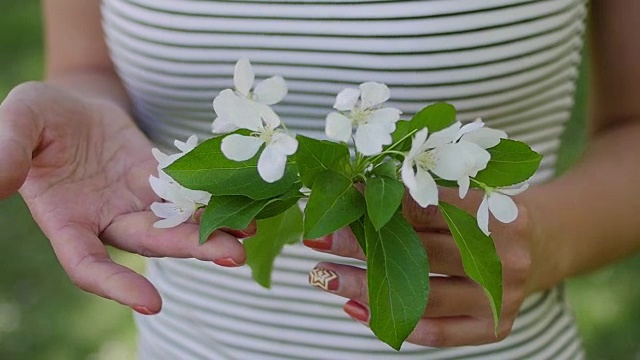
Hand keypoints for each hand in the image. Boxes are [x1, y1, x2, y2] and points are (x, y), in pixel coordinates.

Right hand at [0, 82, 246, 313]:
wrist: (73, 103)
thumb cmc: (38, 115)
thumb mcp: (19, 120)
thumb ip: (8, 149)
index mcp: (67, 221)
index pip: (88, 266)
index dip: (117, 286)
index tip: (153, 304)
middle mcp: (106, 220)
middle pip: (152, 244)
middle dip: (191, 250)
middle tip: (234, 254)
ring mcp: (136, 201)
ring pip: (176, 223)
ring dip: (212, 229)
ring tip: (250, 230)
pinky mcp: (158, 179)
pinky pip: (187, 192)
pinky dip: (212, 198)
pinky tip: (242, 197)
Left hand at [304, 187, 533, 346]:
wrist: (543, 244)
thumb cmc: (488, 213)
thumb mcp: (466, 192)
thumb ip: (421, 192)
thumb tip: (353, 189)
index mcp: (496, 212)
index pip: (427, 208)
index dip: (378, 204)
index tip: (339, 201)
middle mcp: (503, 257)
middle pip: (419, 253)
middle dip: (361, 246)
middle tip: (318, 240)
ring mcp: (501, 297)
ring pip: (421, 297)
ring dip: (365, 287)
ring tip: (324, 276)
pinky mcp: (495, 327)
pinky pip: (435, 332)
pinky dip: (391, 323)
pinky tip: (355, 307)